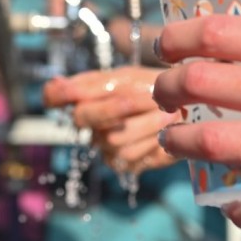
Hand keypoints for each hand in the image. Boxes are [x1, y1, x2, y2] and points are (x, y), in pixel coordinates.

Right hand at [44, 66, 177, 173]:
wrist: (187, 107)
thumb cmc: (153, 87)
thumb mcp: (126, 77)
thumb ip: (95, 83)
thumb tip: (55, 84)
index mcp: (85, 96)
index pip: (54, 95)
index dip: (57, 93)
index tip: (73, 90)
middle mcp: (89, 124)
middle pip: (81, 116)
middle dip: (116, 106)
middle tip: (149, 96)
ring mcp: (103, 145)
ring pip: (112, 138)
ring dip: (146, 123)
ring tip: (169, 112)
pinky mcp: (122, 164)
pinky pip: (130, 155)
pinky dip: (153, 140)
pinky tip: (166, 130)